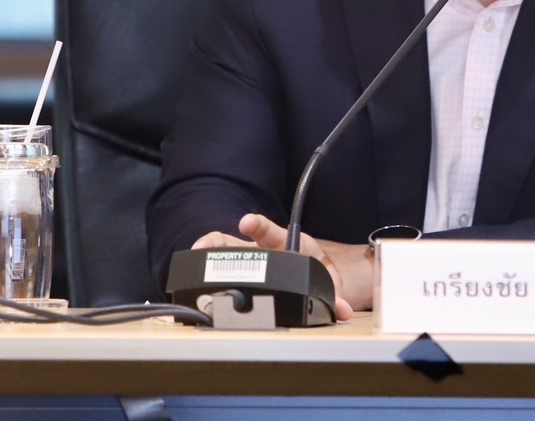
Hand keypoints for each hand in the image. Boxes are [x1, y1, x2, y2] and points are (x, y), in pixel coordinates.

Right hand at [191, 213, 373, 319]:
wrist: (313, 269)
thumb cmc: (314, 268)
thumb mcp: (325, 279)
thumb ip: (334, 295)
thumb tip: (343, 311)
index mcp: (283, 244)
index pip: (269, 231)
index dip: (258, 226)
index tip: (247, 223)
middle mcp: (260, 250)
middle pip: (233, 241)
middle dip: (216, 242)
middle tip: (203, 246)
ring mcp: (246, 260)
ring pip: (220, 252)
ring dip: (205, 254)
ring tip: (191, 261)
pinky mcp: (239, 273)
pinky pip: (218, 271)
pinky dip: (205, 274)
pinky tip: (191, 283)